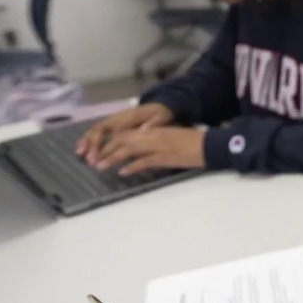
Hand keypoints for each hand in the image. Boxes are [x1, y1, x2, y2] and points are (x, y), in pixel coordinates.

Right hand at [76, 103, 173, 161]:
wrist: (159, 105)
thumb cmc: (160, 114)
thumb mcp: (162, 117)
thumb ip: (154, 123)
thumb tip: (143, 129)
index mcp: (129, 119)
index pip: (112, 132)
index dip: (104, 144)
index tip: (98, 157)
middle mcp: (118, 118)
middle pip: (100, 130)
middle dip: (92, 144)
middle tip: (89, 160)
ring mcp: (114, 120)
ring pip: (96, 129)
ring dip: (87, 141)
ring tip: (79, 153)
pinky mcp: (113, 123)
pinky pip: (98, 129)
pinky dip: (89, 137)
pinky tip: (82, 147)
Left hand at [90, 127, 204, 175]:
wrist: (210, 144)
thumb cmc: (192, 142)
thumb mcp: (169, 138)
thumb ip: (153, 142)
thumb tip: (139, 151)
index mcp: (153, 130)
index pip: (126, 133)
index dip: (110, 141)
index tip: (98, 150)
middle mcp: (153, 135)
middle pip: (123, 140)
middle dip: (106, 150)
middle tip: (92, 160)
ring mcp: (158, 145)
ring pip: (130, 149)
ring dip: (113, 157)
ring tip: (100, 166)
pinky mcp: (165, 156)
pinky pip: (145, 161)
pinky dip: (133, 166)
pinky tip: (123, 172)